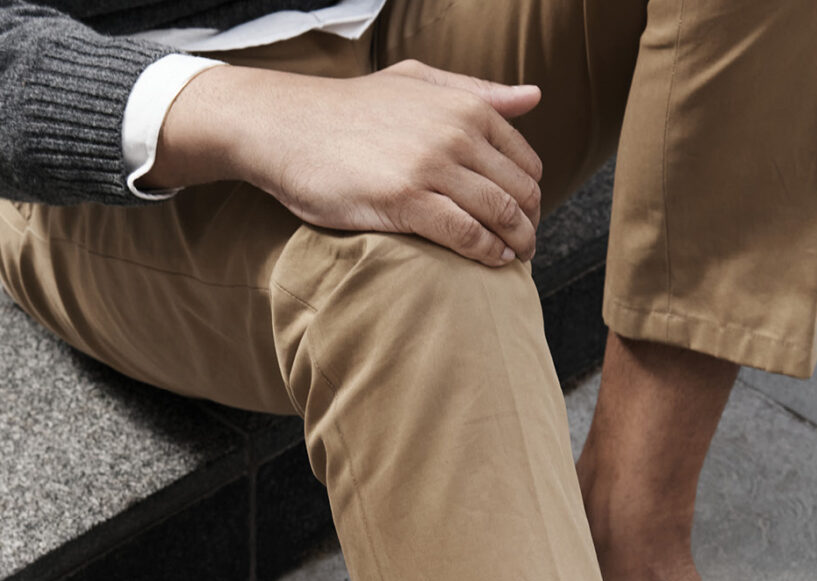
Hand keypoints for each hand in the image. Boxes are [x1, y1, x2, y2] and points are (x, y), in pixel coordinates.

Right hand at [153, 60, 545, 267]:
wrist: (281, 124)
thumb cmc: (349, 108)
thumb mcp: (414, 82)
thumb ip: (476, 90)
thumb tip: (535, 97)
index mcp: (465, 107)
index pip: (526, 164)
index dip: (530, 197)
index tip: (522, 217)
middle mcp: (455, 133)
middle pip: (521, 194)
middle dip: (528, 226)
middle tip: (521, 246)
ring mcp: (431, 166)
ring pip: (501, 216)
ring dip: (516, 245)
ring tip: (512, 258)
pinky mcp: (405, 200)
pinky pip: (468, 235)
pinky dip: (487, 254)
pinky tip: (488, 261)